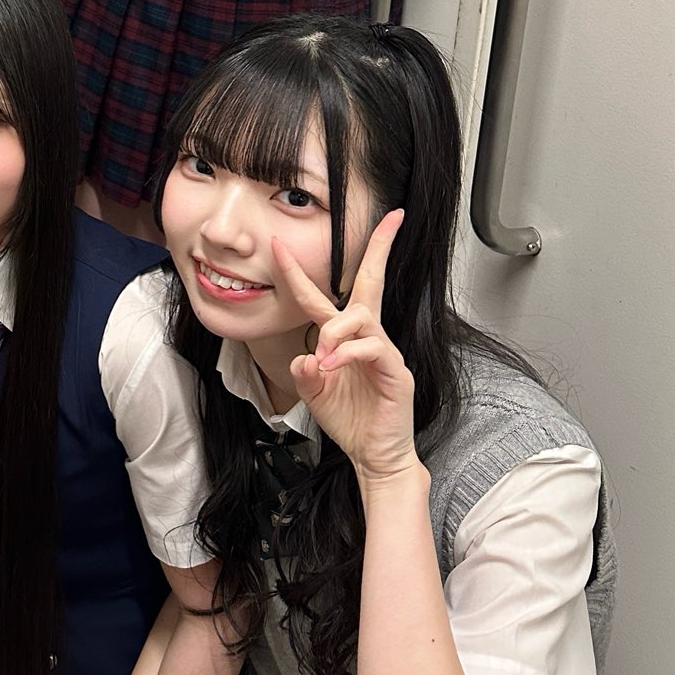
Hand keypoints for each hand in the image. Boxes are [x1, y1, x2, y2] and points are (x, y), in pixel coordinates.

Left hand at [271, 209, 415, 484]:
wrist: (375, 455)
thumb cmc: (350, 420)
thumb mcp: (314, 394)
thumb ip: (304, 372)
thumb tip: (305, 357)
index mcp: (343, 338)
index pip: (322, 296)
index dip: (298, 272)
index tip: (279, 244)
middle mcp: (365, 337)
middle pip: (372, 282)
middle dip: (381, 248)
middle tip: (391, 219)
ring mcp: (383, 352)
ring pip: (362, 317)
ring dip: (336, 330)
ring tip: (323, 355)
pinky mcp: (395, 372)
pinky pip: (371, 348)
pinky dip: (347, 354)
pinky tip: (332, 367)